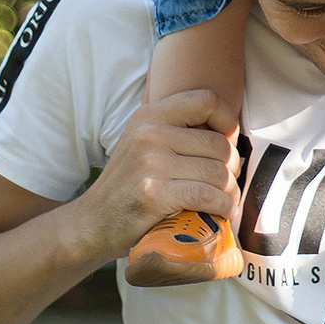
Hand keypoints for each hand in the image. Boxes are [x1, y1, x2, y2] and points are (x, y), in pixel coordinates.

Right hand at [72, 89, 241, 263]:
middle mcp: (150, 133)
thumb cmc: (128, 185)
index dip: (228, 120)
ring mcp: (150, 163)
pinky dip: (222, 207)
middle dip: (233, 167)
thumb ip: (177, 131)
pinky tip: (224, 212)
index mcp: (150, 114)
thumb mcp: (144, 143)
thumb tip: (230, 133)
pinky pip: (205, 196)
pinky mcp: (153, 195)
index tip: (231, 142)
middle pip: (218, 144)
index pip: (206, 100)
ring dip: (230, 191)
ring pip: (216, 172)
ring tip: (227, 201)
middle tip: (229, 182)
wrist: (92, 223)